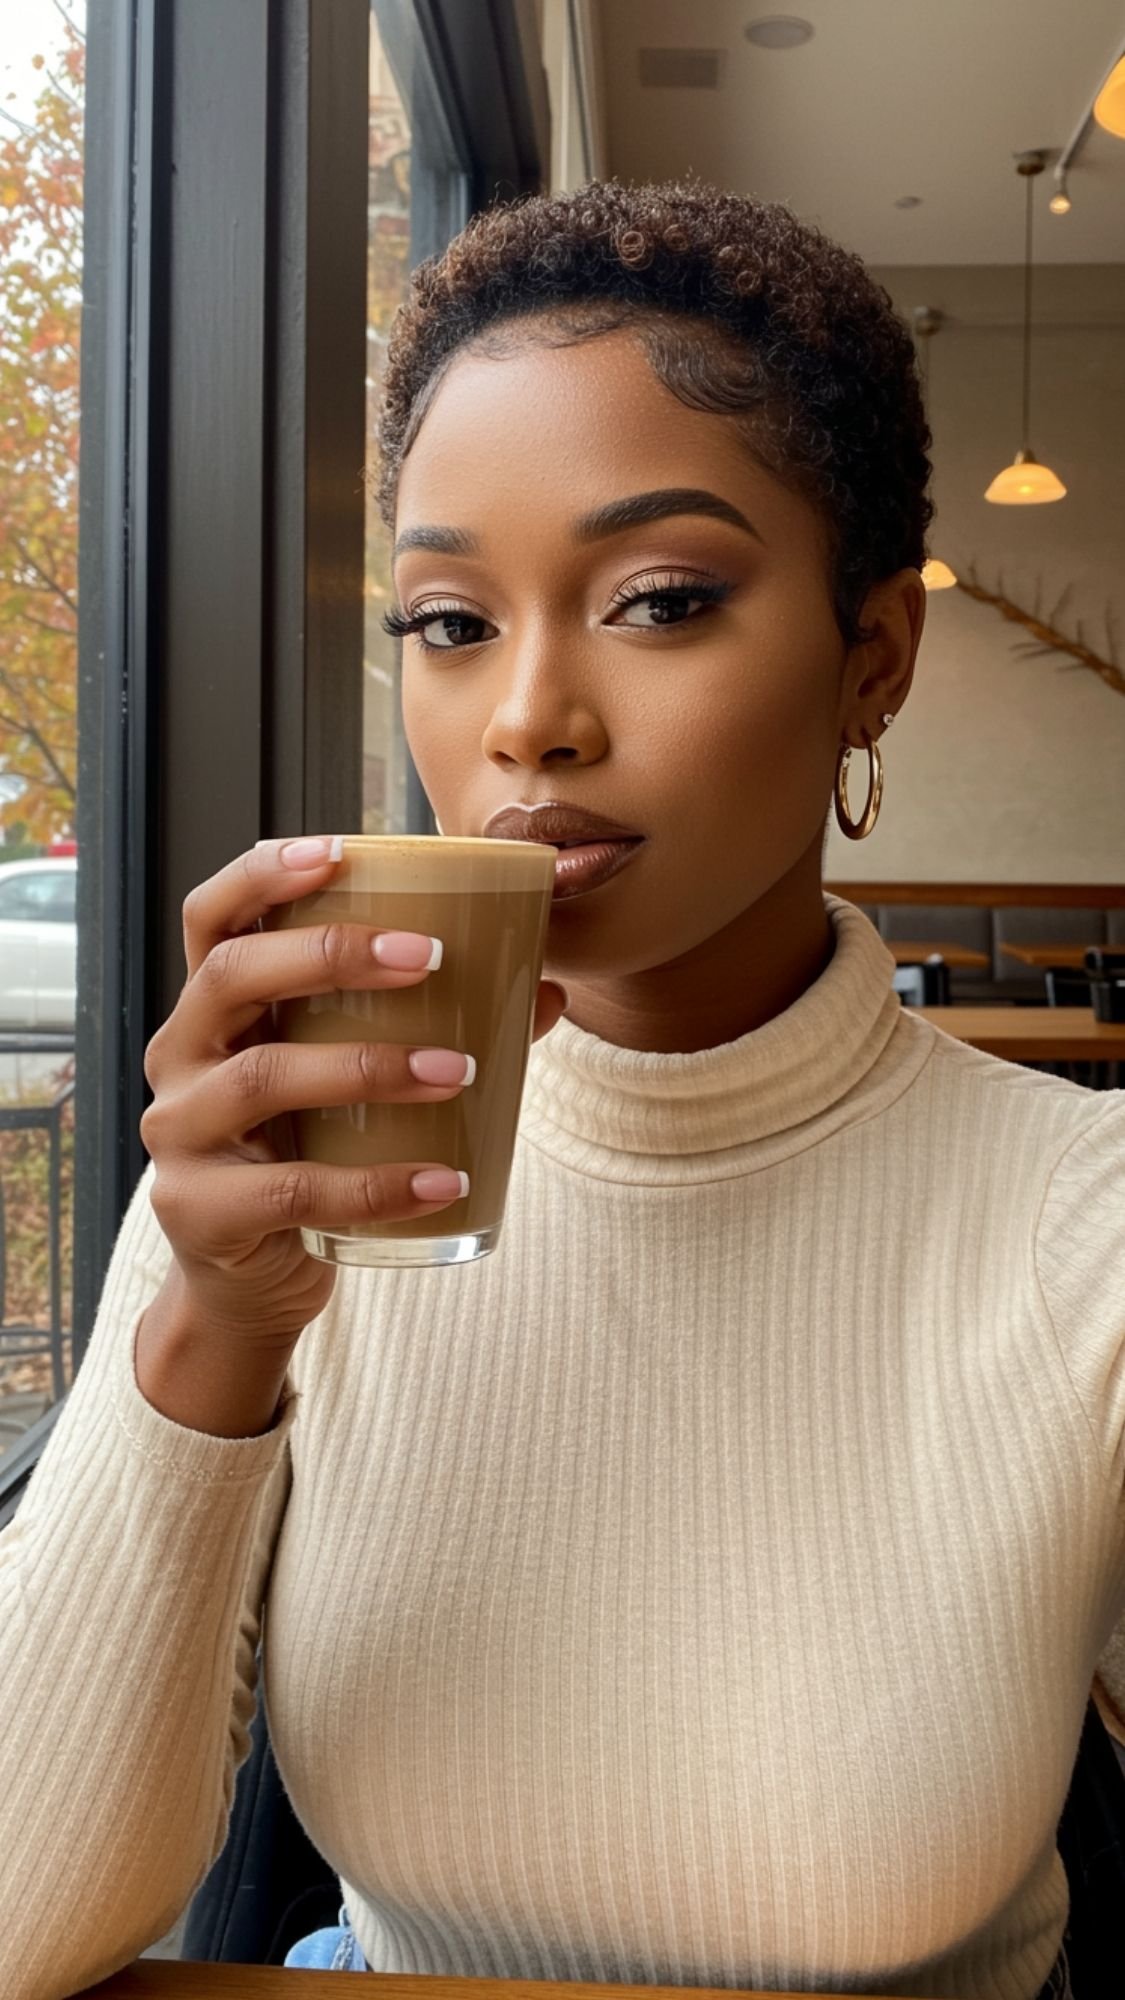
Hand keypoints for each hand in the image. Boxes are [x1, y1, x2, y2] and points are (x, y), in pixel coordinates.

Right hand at [136, 837, 566, 1424]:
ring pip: (262, 1080)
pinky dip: (380, 1184)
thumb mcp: (354, 1086)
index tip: (340, 851)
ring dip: (369, 1067)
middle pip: (231, 977)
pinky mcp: (200, 1211)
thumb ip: (429, 1030)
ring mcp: (179, 1135)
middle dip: (330, 955)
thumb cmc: (310, 1156)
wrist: (255, 1284)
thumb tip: (547, 991)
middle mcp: (180, 1058)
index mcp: (214, 1010)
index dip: (263, 875)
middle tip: (427, 956)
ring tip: (456, 1071)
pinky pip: (293, 1189)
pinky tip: (448, 1178)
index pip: (213, 917)